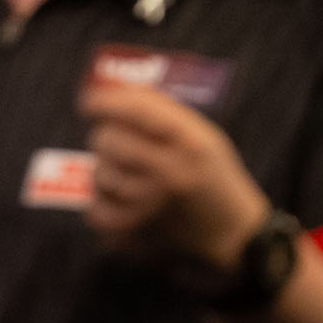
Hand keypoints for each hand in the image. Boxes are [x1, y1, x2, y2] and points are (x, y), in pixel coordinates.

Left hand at [79, 83, 270, 268]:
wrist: (233, 232)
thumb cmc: (216, 176)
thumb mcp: (205, 136)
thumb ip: (165, 111)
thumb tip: (116, 89)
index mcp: (192, 144)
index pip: (138, 111)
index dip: (107, 102)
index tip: (90, 102)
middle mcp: (170, 173)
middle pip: (108, 140)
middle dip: (108, 137)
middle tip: (120, 142)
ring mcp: (150, 206)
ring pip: (99, 173)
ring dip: (107, 169)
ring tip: (128, 174)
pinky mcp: (136, 233)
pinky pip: (95, 210)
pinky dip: (102, 204)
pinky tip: (120, 200)